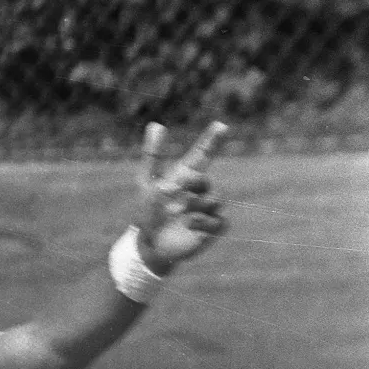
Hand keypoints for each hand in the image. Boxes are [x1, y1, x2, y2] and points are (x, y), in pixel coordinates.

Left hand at [134, 121, 229, 272]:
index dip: (212, 139)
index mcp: (186, 176)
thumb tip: (155, 124)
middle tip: (173, 193)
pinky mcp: (213, 228)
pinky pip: (219, 221)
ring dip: (195, 204)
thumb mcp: (146, 183)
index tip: (221, 125)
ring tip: (178, 213)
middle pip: (205, 180)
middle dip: (192, 185)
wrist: (150, 243)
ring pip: (215, 200)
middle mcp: (200, 190)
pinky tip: (189, 225)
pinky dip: (203, 222)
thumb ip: (152, 155)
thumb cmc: (148, 211)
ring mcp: (208, 209)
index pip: (203, 154)